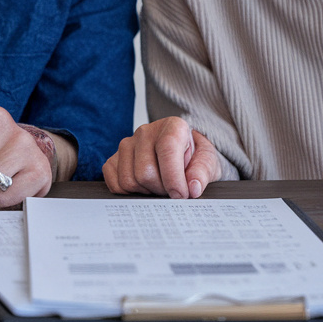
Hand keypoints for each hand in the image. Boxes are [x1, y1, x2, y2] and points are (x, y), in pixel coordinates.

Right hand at [102, 116, 221, 198]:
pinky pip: (115, 184)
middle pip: (145, 172)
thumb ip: (203, 173)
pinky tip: (145, 187)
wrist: (182, 154)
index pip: (167, 149)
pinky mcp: (114, 158)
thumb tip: (193, 187)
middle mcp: (146, 132)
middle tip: (173, 190)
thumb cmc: (194, 158)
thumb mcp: (208, 162)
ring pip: (129, 181)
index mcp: (172, 127)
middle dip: (162, 190)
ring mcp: (127, 144)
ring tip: (160, 186)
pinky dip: (130, 194)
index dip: (174, 178)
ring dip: (147, 193)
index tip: (182, 195)